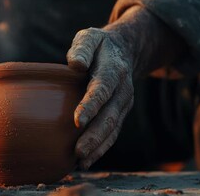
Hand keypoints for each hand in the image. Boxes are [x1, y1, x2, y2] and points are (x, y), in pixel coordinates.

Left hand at [67, 27, 133, 168]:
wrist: (123, 51)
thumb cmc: (98, 46)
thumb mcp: (89, 38)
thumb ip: (82, 48)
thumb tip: (75, 64)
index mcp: (113, 68)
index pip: (102, 88)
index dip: (90, 105)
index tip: (76, 121)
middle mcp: (123, 88)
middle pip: (110, 115)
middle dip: (95, 135)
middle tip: (78, 152)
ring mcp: (124, 102)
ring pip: (113, 128)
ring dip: (98, 146)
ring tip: (81, 162)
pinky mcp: (120, 112)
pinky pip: (113, 132)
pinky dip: (102, 148)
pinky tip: (87, 161)